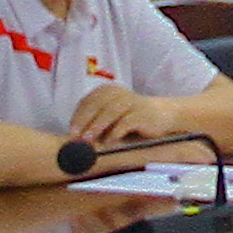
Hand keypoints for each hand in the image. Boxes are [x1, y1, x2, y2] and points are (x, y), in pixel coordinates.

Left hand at [67, 84, 197, 148]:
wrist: (161, 116)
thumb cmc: (129, 119)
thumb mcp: (109, 117)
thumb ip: (94, 122)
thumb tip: (75, 138)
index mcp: (107, 91)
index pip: (88, 101)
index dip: (78, 116)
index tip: (72, 131)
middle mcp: (119, 93)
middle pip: (97, 105)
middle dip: (85, 122)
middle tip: (77, 137)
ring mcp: (132, 102)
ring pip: (111, 111)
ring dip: (97, 126)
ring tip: (89, 140)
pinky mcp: (143, 113)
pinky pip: (127, 122)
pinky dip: (116, 132)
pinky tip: (110, 141)